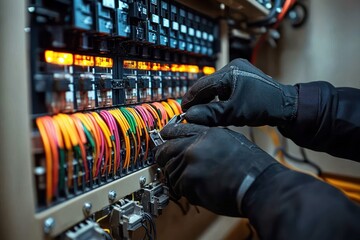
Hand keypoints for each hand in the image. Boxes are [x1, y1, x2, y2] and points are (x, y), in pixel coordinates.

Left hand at [154, 123, 278, 216]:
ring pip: (169, 171)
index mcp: (205, 133)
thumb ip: (208, 139)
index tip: (163, 140)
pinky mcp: (190, 181)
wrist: (259, 184)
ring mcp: (190, 162)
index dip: (166, 136)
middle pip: (164, 150)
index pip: (175, 130)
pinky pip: (177, 187)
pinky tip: (199, 191)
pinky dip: (185, 191)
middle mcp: (195, 145)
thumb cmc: (252, 166)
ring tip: (191, 182)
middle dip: (163, 159)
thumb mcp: (230, 140)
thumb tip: (194, 143)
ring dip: (176, 178)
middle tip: (166, 165)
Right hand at [182, 58, 297, 126]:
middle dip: (199, 101)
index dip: (190, 99)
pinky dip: (216, 99)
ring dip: (207, 101)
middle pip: (207, 85)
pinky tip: (215, 109)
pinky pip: (222, 89)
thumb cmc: (264, 106)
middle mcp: (232, 67)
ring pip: (214, 88)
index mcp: (230, 71)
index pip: (202, 85)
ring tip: (201, 114)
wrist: (286, 105)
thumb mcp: (235, 112)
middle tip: (190, 115)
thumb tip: (190, 116)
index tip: (183, 112)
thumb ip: (211, 114)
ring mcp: (237, 72)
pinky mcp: (240, 78)